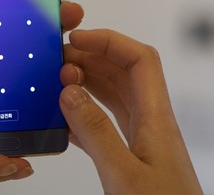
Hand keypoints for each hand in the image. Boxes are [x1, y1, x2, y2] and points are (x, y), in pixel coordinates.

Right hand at [60, 29, 201, 193]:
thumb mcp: (124, 173)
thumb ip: (96, 132)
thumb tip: (70, 90)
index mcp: (157, 117)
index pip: (140, 60)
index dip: (110, 41)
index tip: (77, 39)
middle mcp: (152, 121)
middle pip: (125, 73)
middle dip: (93, 57)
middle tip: (57, 59)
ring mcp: (144, 138)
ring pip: (115, 96)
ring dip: (88, 82)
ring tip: (57, 80)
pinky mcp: (135, 156)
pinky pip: (109, 122)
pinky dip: (87, 113)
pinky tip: (65, 117)